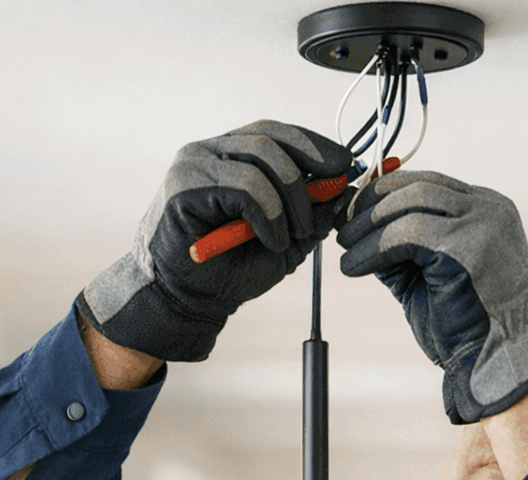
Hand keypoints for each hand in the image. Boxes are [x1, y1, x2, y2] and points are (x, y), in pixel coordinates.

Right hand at [76, 121, 353, 362]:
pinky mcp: (182, 187)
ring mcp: (193, 164)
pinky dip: (267, 215)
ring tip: (288, 238)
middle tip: (313, 220)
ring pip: (260, 160)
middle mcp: (208, 150)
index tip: (344, 166)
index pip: (276, 131)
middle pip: (270, 139)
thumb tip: (345, 187)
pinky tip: (268, 240)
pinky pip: (242, 187)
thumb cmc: (229, 269)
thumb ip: (311, 213)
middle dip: (305, 179)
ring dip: (287, 203)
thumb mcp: (285, 239)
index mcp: (230, 154)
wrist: (187, 301)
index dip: (313, 144)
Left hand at [335, 170, 527, 423]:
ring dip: (369, 225)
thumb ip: (402, 245)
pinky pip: (407, 234)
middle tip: (342, 226)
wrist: (497, 359)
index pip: (429, 183)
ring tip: (345, 248)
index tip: (353, 211)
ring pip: (412, 203)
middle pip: (419, 186)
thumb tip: (354, 226)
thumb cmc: (466, 322)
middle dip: (372, 203)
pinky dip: (373, 248)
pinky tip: (355, 266)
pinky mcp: (467, 248)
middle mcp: (489, 210)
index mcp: (486, 209)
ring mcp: (482, 225)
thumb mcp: (429, 271)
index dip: (385, 194)